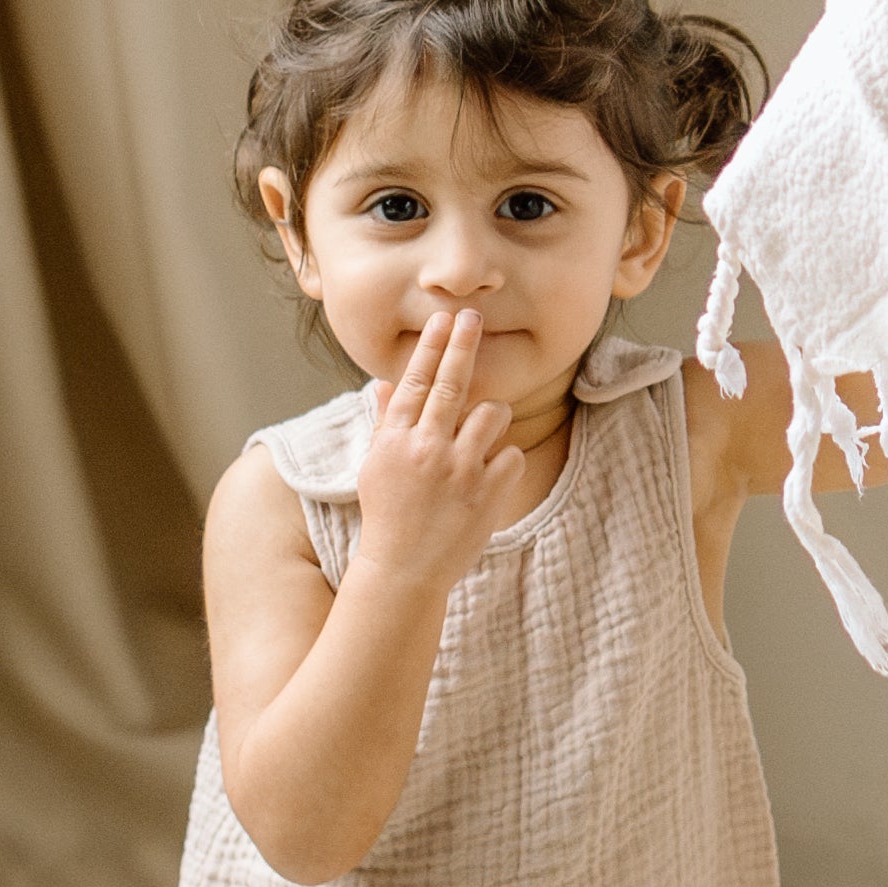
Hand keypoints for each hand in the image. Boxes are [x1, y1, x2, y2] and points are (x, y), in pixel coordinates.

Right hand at [346, 305, 528, 595]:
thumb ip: (387, 422)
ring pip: (493, 414)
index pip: (415, 381)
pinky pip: (511, 453)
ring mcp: (459, 469)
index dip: (432, 347)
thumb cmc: (389, 515)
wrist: (404, 570)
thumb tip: (385, 382)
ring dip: (492, 418)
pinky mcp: (488, 491)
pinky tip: (487, 480)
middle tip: (474, 316)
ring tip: (479, 439)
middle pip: (452, 383)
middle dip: (463, 344)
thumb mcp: (376, 466)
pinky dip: (503, 461)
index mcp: (396, 440)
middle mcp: (427, 448)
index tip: (444, 319)